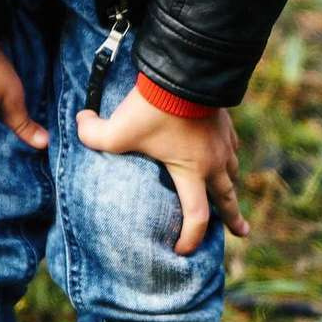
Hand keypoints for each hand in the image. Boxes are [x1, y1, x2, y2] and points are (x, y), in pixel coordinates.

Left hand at [75, 84, 247, 256]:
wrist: (185, 71)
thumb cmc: (154, 106)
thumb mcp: (118, 128)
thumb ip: (92, 134)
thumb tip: (80, 124)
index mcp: (192, 172)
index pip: (197, 217)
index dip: (190, 238)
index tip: (182, 250)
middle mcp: (214, 162)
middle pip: (228, 198)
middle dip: (234, 219)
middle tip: (241, 233)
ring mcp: (224, 143)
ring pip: (233, 172)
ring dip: (230, 186)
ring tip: (229, 195)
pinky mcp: (225, 124)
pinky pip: (232, 148)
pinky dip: (229, 158)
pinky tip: (225, 156)